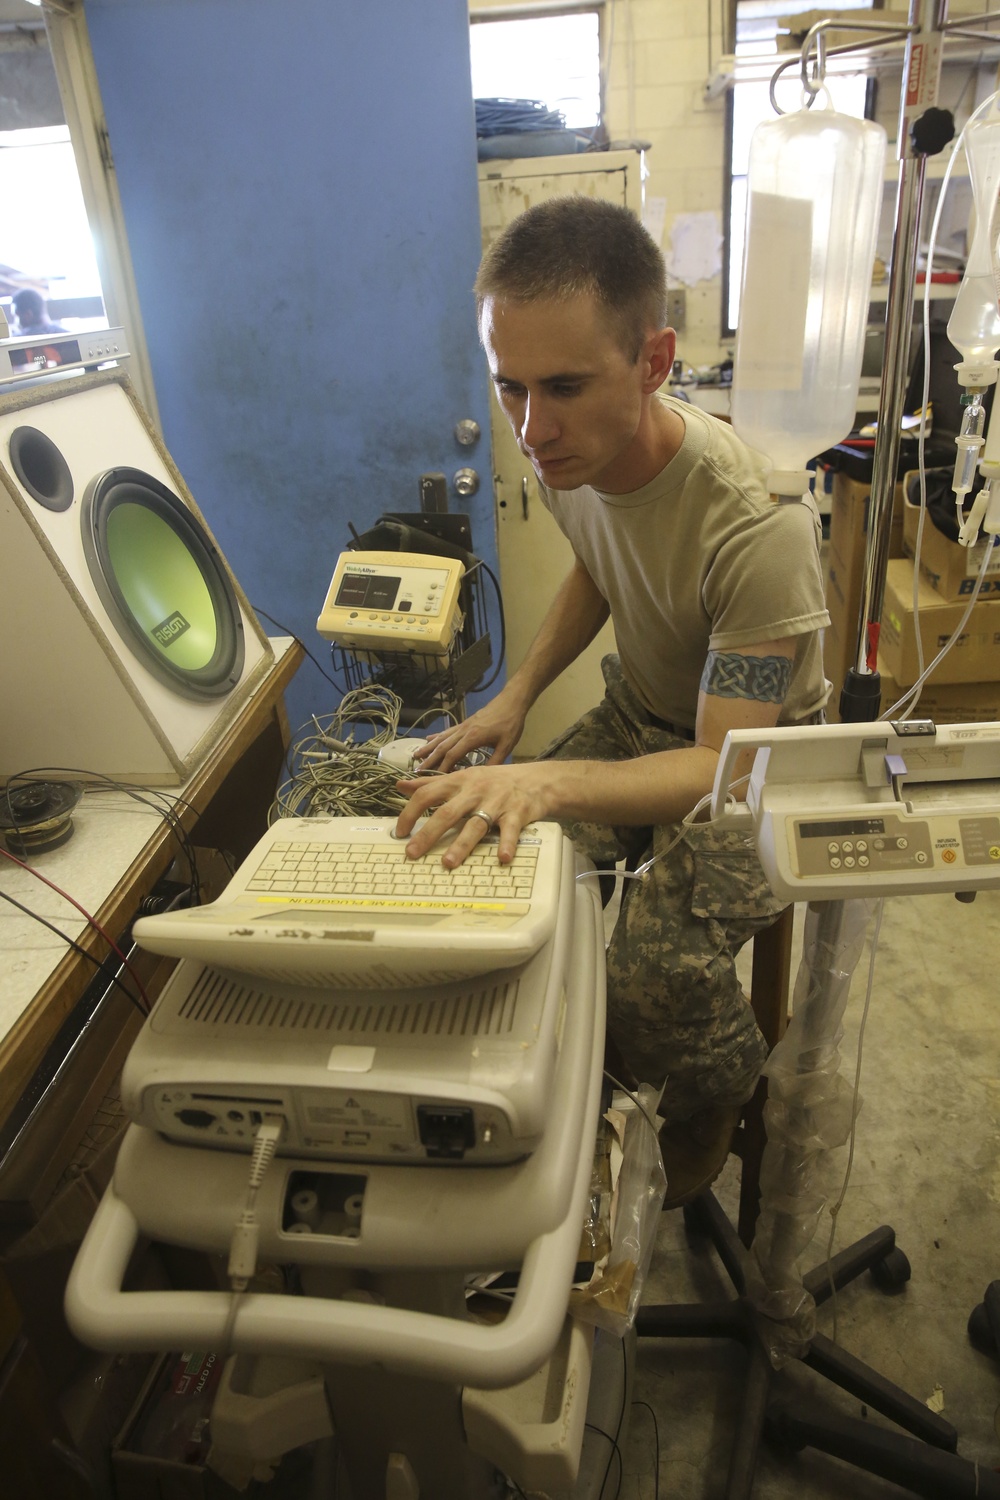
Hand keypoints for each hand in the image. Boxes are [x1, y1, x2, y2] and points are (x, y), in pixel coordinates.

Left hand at [395, 762, 549, 867]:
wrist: (537, 779)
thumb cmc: (494, 781)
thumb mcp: (462, 777)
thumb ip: (431, 783)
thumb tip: (400, 785)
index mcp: (459, 782)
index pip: (427, 794)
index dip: (410, 812)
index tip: (399, 832)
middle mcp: (475, 792)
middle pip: (447, 812)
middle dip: (428, 834)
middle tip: (412, 853)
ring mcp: (496, 803)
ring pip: (475, 825)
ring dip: (461, 845)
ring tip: (448, 863)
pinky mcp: (517, 814)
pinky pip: (510, 831)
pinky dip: (506, 844)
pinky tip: (502, 858)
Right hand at [413, 685, 528, 771]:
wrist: (512, 700)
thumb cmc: (511, 723)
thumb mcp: (507, 744)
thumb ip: (495, 760)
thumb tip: (484, 777)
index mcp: (473, 738)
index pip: (452, 755)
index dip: (442, 767)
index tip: (433, 778)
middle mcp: (463, 731)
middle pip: (442, 747)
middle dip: (429, 760)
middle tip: (416, 771)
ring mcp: (463, 726)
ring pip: (442, 738)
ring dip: (428, 748)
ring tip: (415, 756)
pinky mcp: (465, 722)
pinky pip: (447, 731)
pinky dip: (437, 736)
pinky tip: (429, 739)